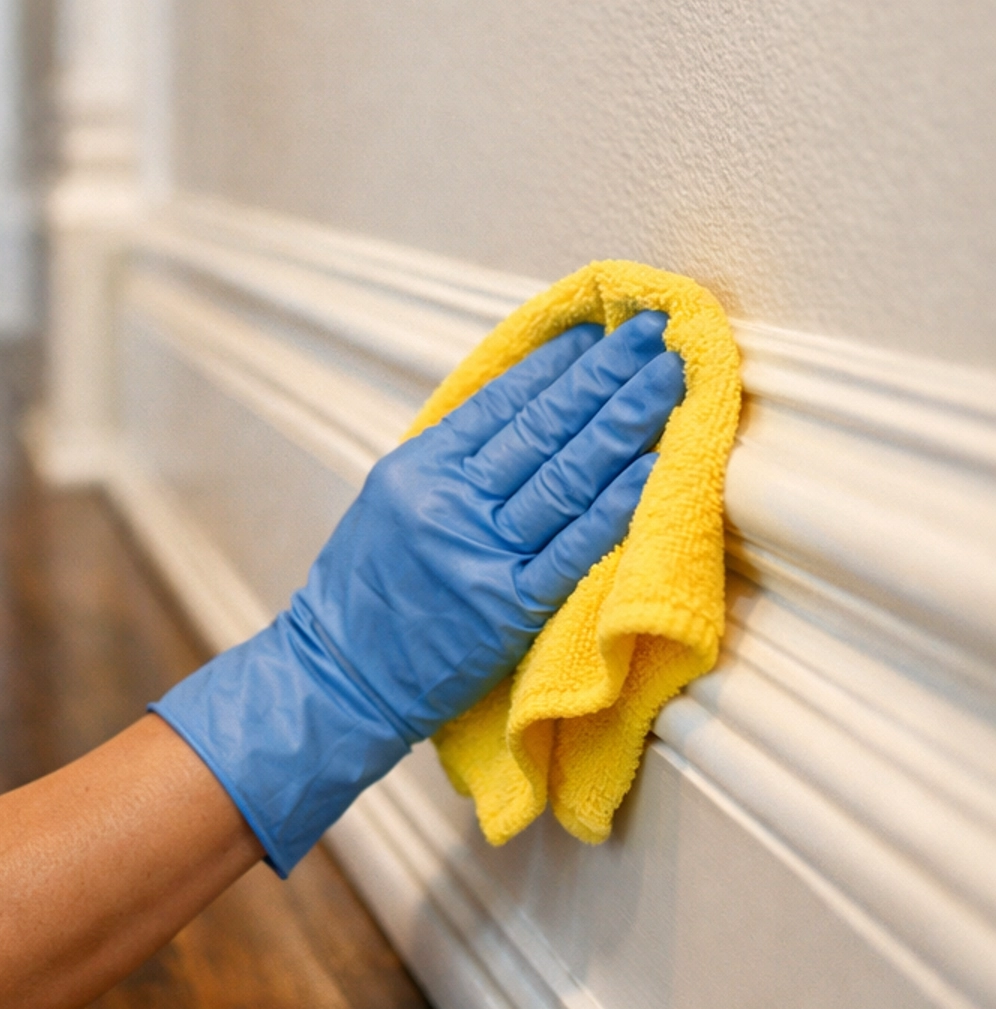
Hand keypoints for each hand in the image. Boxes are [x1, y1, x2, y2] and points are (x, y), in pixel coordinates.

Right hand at [151, 311, 684, 871]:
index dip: (560, 363)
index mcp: (419, 468)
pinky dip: (614, 504)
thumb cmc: (370, 591)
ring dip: (624, 422)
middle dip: (605, 376)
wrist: (339, 677)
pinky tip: (651, 466)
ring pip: (565, 475)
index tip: (606, 331)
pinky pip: (572, 547)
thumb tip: (534, 404)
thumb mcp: (394, 502)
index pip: (502, 401)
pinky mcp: (507, 608)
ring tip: (667, 382)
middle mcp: (447, 502)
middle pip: (542, 427)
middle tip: (655, 337)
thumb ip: (455, 458)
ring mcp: (479, 553)